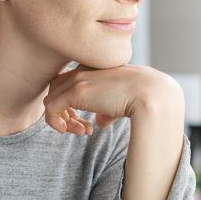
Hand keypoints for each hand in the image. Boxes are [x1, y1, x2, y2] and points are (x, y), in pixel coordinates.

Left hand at [42, 64, 183, 135]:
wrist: (150, 94)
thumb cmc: (142, 98)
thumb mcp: (122, 102)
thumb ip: (106, 110)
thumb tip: (99, 123)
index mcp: (94, 67)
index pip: (69, 82)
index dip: (72, 104)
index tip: (88, 122)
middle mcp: (83, 70)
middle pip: (57, 89)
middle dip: (65, 112)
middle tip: (82, 128)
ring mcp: (77, 80)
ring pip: (52, 99)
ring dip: (63, 120)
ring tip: (82, 132)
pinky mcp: (74, 93)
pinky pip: (50, 109)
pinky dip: (57, 124)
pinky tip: (79, 132)